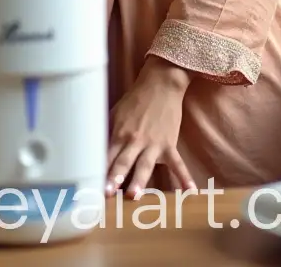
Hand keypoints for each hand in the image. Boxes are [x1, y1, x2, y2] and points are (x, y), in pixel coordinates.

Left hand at [106, 57, 195, 197]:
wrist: (160, 84)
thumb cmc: (135, 100)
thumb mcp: (115, 113)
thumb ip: (108, 133)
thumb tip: (95, 150)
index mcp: (119, 133)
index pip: (107, 155)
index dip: (99, 169)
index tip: (91, 185)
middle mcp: (134, 140)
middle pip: (123, 161)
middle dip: (114, 177)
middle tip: (107, 193)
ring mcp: (153, 143)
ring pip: (145, 164)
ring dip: (139, 179)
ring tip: (134, 195)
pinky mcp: (169, 144)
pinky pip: (177, 163)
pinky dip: (184, 177)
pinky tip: (190, 191)